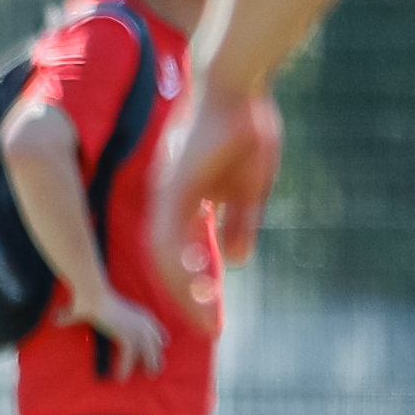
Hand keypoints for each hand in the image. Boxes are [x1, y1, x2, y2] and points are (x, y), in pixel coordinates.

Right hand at [62, 285, 168, 378]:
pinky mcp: (125, 335)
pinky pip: (129, 356)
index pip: (153, 326)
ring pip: (147, 352)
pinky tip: (120, 379)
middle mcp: (140, 321)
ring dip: (148, 364)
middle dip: (156, 356)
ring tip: (148, 377)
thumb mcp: (91, 307)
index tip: (164, 343)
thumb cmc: (88, 297)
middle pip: (154, 342)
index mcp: (137, 312)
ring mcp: (134, 328)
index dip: (159, 335)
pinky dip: (125, 368)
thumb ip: (77, 316)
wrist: (89, 293)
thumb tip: (55, 319)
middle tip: (155, 371)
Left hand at [145, 85, 281, 336]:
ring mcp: (166, 194)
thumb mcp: (250, 187)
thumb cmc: (246, 127)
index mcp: (185, 199)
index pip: (183, 252)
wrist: (236, 85)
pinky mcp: (172, 188)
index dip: (196, 283)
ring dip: (184, 291)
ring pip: (165, 258)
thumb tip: (237, 260)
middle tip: (208, 329)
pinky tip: (197, 289)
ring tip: (205, 319)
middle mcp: (169, 201)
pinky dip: (180, 269)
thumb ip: (241, 222)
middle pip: (169, 262)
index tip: (215, 309)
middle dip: (188, 298)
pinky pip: (169, 238)